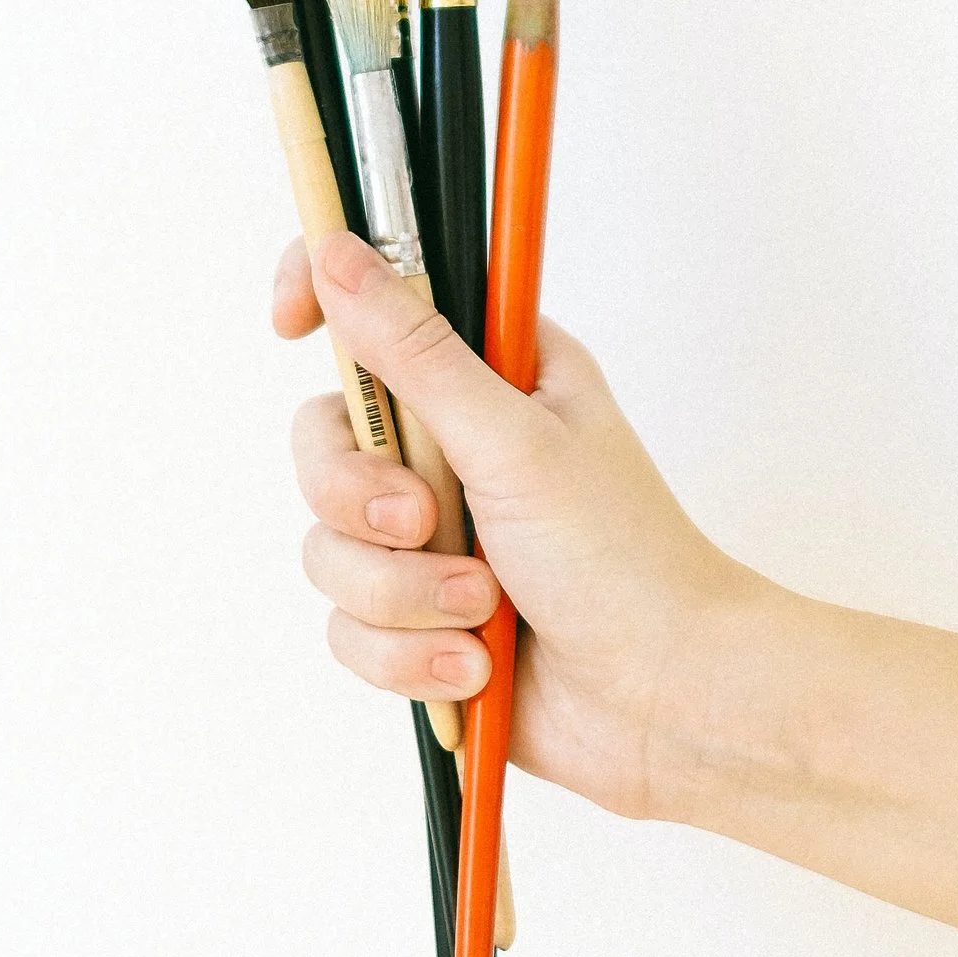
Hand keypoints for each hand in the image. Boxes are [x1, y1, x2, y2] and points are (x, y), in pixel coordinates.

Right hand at [274, 229, 753, 821]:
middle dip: (362, 498)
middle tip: (423, 519)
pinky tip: (477, 664)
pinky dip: (410, 653)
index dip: (322, 297)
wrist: (664, 701)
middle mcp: (454, 447)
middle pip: (324, 441)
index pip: (378, 303)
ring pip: (329, 546)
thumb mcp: (514, 440)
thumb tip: (338, 255)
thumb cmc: (624, 561)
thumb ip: (415, 353)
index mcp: (493, 376)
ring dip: (404, 592)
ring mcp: (431, 537)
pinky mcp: (417, 618)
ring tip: (483, 611)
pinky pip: (348, 628)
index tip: (292, 323)